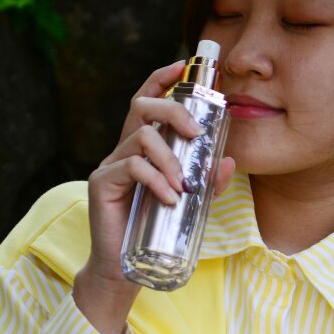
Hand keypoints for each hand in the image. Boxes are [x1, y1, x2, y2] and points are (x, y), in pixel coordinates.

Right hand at [74, 60, 235, 333]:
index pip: (148, 99)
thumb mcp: (190, 202)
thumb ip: (207, 180)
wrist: (123, 269)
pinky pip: (132, 168)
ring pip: (141, 138)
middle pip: (142, 107)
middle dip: (173, 110)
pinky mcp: (102, 184)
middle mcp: (123, 150)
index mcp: (142, 147)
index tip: (183, 64)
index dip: (162, 78)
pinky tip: (169, 198)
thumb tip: (231, 161)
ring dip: (170, 159)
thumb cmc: (154, 231)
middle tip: (198, 133)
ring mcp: (110, 165)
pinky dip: (156, 181)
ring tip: (183, 186)